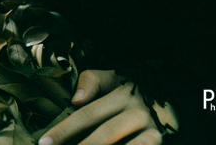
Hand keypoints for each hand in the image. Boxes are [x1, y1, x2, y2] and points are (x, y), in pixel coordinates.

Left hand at [39, 69, 179, 144]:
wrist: (171, 98)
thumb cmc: (132, 89)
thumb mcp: (113, 77)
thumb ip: (91, 80)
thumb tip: (76, 99)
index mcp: (121, 93)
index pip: (87, 114)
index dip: (64, 130)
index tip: (44, 142)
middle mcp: (137, 112)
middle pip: (103, 136)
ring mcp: (150, 130)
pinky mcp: (158, 142)